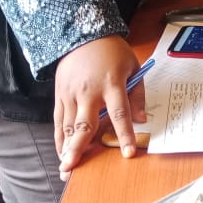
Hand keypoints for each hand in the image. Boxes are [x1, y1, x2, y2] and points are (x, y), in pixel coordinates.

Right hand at [53, 35, 146, 179]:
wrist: (83, 34)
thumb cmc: (112, 51)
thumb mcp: (133, 67)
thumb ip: (138, 94)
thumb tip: (142, 119)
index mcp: (112, 83)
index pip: (120, 113)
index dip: (124, 134)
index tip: (128, 153)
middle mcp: (89, 91)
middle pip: (85, 124)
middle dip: (78, 148)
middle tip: (72, 168)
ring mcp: (71, 93)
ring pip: (69, 125)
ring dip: (67, 148)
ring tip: (65, 168)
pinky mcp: (60, 94)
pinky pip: (59, 119)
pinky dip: (60, 136)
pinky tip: (61, 151)